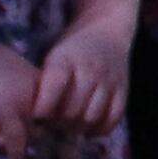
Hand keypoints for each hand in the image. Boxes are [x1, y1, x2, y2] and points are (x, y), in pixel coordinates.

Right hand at [0, 41, 43, 156]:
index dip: (37, 123)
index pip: (50, 110)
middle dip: (25, 134)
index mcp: (42, 81)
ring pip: (31, 132)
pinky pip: (17, 137)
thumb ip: (11, 95)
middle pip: (44, 123)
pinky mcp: (8, 110)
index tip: (21, 128)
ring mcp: (26, 101)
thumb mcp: (4, 77)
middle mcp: (40, 92)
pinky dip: (15, 150)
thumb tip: (3, 119)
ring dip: (14, 143)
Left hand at [31, 16, 132, 134]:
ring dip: (78, 128)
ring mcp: (110, 80)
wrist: (107, 30)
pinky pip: (113, 118)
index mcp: (66, 60)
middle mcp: (90, 70)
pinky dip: (99, 128)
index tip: (36, 118)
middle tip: (52, 125)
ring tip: (69, 126)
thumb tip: (33, 120)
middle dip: (59, 123)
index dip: (42, 110)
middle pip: (72, 110)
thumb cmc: (71, 51)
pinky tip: (89, 127)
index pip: (54, 89)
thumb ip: (44, 85)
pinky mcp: (123, 89)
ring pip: (92, 117)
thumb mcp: (52, 59)